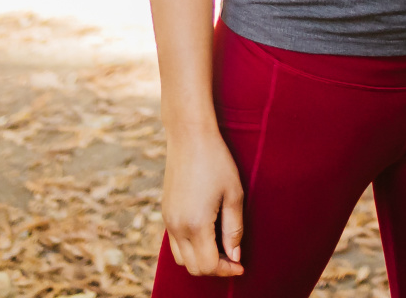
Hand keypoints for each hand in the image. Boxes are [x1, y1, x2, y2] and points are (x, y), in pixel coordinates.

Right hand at [162, 128, 245, 275]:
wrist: (189, 136)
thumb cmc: (216, 161)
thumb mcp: (234, 194)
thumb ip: (234, 229)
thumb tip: (234, 256)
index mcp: (196, 225)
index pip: (208, 265)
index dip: (226, 270)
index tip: (241, 265)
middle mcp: (177, 227)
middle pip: (193, 267)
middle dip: (214, 268)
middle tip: (233, 258)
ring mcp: (168, 220)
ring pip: (181, 258)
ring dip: (200, 260)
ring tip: (221, 248)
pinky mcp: (165, 212)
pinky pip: (175, 243)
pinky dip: (190, 248)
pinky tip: (207, 235)